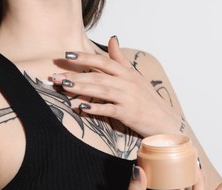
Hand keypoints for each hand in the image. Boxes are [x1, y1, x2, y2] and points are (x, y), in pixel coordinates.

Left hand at [52, 36, 181, 136]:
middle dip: (76, 75)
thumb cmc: (148, 98)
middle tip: (56, 75)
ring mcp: (127, 98)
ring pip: (101, 90)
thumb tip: (113, 38)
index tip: (67, 54)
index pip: (104, 61)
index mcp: (127, 73)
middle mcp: (127, 83)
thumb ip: (121, 59)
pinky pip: (109, 109)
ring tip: (64, 86)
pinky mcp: (128, 114)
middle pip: (98, 76)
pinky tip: (81, 107)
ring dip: (81, 88)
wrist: (165, 120)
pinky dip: (95, 108)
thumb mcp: (136, 76)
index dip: (85, 57)